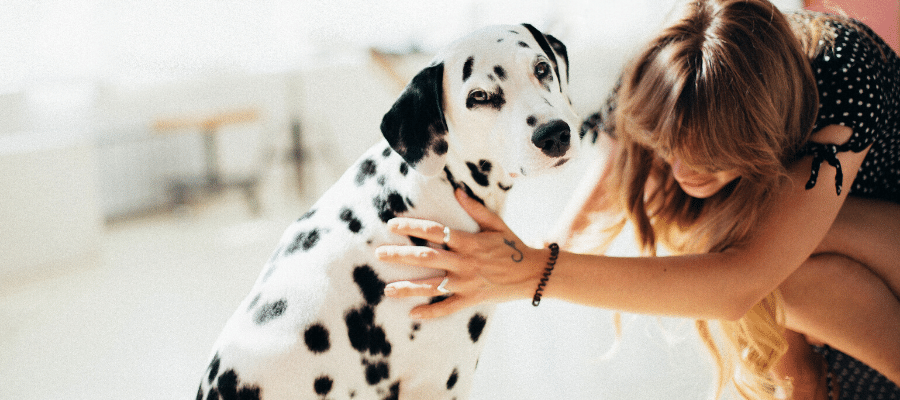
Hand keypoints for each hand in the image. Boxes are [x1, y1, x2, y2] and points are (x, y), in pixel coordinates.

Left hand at [375, 189, 546, 318]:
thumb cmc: (513, 246)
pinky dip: (431, 312)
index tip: (392, 225)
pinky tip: (413, 314)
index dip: (412, 227)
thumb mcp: (496, 224)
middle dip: (400, 256)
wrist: (534, 273)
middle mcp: (465, 262)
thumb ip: (475, 209)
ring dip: (409, 287)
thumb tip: (456, 190)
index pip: (435, 231)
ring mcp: (467, 282)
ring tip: (387, 289)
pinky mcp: (472, 299)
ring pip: (433, 285)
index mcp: (469, 241)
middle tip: (379, 254)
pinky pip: (448, 307)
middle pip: (427, 258)